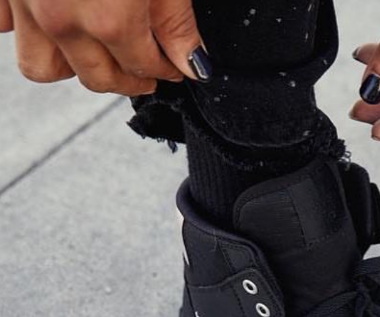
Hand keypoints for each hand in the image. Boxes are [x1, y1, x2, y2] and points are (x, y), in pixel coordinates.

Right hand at [0, 0, 209, 96]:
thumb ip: (176, 22)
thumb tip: (193, 66)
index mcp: (109, 20)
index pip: (145, 68)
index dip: (165, 69)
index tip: (174, 65)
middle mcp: (61, 21)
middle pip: (97, 79)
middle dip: (127, 78)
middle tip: (146, 68)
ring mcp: (23, 3)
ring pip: (43, 66)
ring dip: (72, 66)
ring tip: (96, 49)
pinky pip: (2, 26)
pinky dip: (21, 29)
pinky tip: (45, 20)